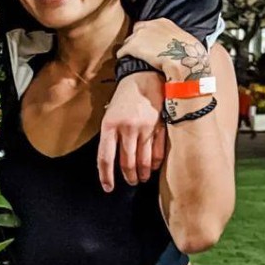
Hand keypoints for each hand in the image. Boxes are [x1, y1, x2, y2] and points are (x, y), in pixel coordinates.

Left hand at [98, 71, 166, 191]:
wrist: (144, 76)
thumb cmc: (124, 97)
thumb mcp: (110, 113)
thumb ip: (110, 135)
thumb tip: (110, 159)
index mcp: (109, 125)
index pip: (105, 157)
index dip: (106, 175)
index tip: (108, 188)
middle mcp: (126, 128)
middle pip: (126, 162)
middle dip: (128, 177)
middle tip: (130, 182)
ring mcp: (144, 128)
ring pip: (143, 160)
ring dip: (142, 173)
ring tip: (141, 178)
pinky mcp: (159, 127)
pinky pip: (157, 152)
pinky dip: (155, 163)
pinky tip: (153, 167)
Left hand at [117, 18, 210, 80]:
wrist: (183, 60)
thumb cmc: (189, 53)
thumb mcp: (183, 38)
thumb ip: (175, 37)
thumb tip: (177, 44)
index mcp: (162, 22)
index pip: (148, 25)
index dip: (147, 35)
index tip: (148, 43)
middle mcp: (149, 25)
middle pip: (136, 31)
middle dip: (137, 40)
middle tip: (140, 50)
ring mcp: (139, 35)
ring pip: (128, 41)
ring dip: (130, 49)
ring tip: (133, 57)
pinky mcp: (132, 46)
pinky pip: (122, 51)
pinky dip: (123, 56)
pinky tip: (125, 61)